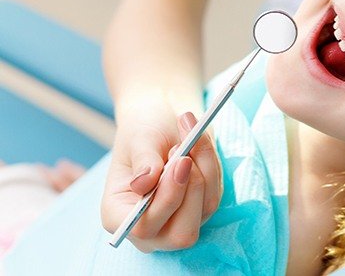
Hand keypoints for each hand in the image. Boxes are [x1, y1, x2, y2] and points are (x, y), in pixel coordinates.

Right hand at [101, 110, 222, 251]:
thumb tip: (143, 185)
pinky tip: (199, 142)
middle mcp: (149, 227)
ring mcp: (178, 221)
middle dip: (192, 189)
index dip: (167, 199)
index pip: (144, 228)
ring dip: (204, 168)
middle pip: (182, 234)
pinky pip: (215, 192)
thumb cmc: (143, 130)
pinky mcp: (201, 208)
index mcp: (118, 216)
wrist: (160, 121)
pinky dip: (211, 165)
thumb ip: (143, 161)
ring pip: (205, 209)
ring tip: (190, 135)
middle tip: (188, 152)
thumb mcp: (139, 138)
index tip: (181, 161)